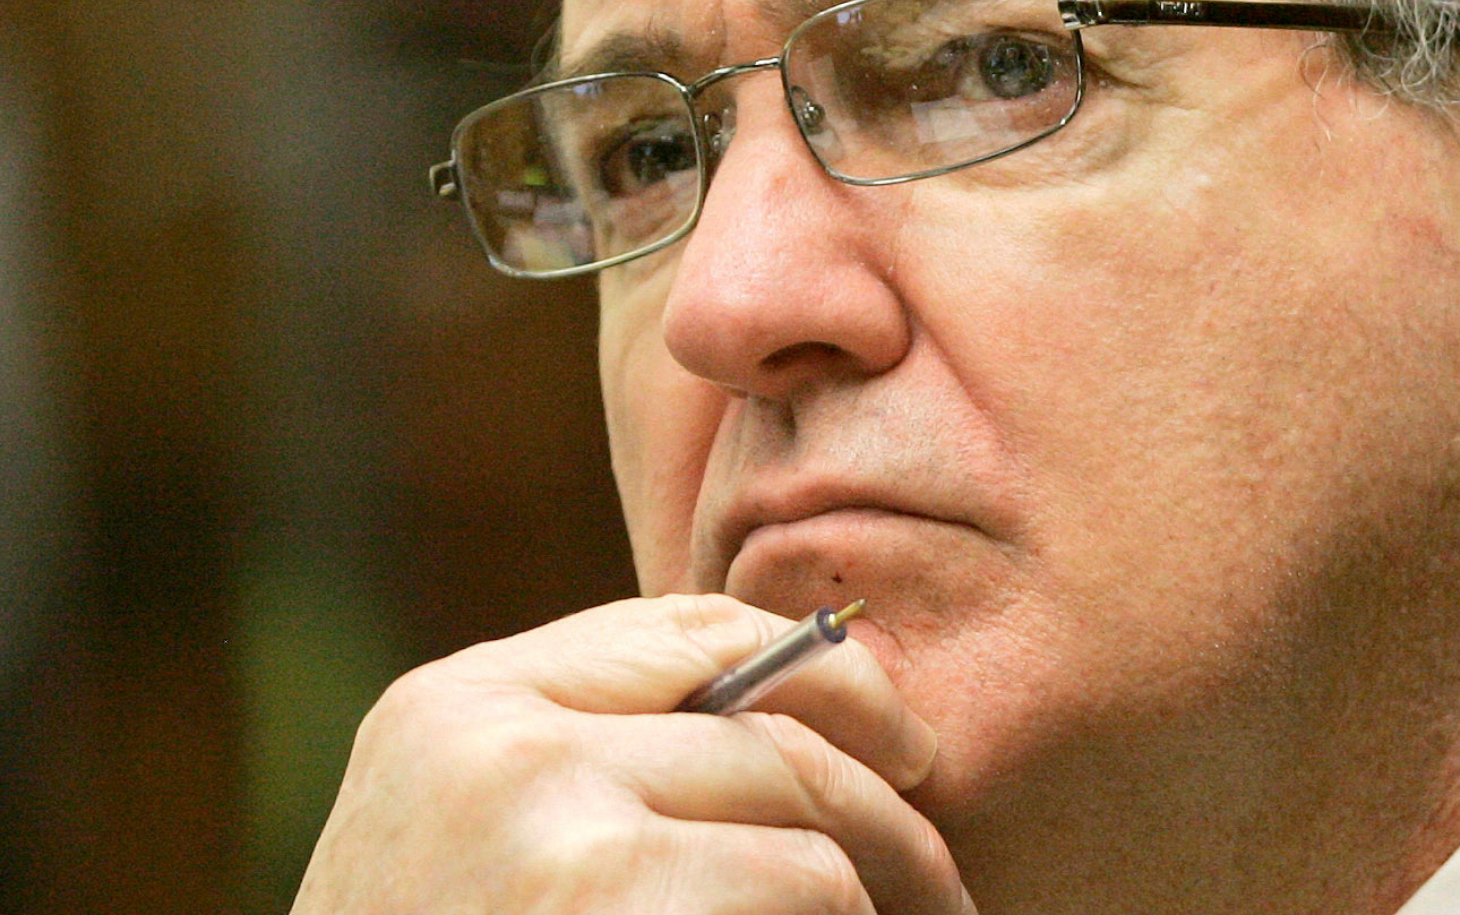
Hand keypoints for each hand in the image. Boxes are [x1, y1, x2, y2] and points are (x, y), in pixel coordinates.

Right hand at [291, 593, 971, 914]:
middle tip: (941, 883)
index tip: (900, 739)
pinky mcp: (609, 899)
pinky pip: (804, 891)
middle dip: (886, 807)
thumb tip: (809, 727)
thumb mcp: (474, 841)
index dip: (822, 671)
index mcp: (460, 706)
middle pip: (771, 732)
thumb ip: (597, 762)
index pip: (690, 631)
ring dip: (881, 894)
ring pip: (806, 831)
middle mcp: (500, 743)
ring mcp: (551, 826)